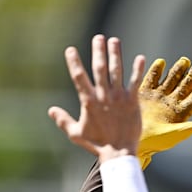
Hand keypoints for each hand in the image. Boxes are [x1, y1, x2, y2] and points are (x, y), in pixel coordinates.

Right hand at [49, 34, 145, 161]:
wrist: (118, 153)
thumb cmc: (97, 145)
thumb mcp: (75, 134)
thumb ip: (63, 120)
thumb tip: (51, 110)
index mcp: (88, 101)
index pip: (79, 77)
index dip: (74, 62)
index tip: (70, 50)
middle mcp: (103, 96)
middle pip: (99, 68)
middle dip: (98, 51)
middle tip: (98, 38)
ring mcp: (118, 98)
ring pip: (116, 71)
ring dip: (115, 54)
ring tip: (114, 40)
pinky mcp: (132, 102)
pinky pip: (135, 82)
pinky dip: (137, 70)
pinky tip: (140, 57)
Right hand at [137, 57, 191, 167]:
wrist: (130, 138)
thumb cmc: (153, 142)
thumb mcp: (170, 136)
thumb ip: (184, 130)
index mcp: (179, 114)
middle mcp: (170, 104)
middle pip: (184, 86)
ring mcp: (158, 97)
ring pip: (170, 80)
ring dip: (178, 70)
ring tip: (185, 61)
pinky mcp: (144, 93)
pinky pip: (152, 78)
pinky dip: (156, 70)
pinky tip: (162, 62)